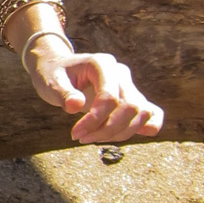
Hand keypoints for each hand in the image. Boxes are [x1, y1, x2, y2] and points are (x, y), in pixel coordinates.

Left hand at [23, 34, 163, 143]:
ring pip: (142, 114)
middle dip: (108, 130)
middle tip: (82, 138)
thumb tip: (76, 105)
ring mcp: (129, 85)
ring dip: (120, 133)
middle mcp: (120, 73)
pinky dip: (143, 129)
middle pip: (131, 107)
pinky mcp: (133, 98)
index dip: (96, 120)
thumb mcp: (50, 82)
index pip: (110, 97)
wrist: (58, 69)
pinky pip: (153, 114)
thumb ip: (62, 93)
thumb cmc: (53, 74)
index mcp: (102, 64)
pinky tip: (120, 136)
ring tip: (91, 138)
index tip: (76, 133)